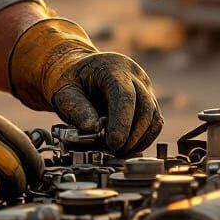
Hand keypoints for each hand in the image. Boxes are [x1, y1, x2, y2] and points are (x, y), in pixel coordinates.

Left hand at [9, 18, 162, 156]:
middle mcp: (133, 75)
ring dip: (139, 139)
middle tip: (114, 152)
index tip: (113, 144)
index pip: (124, 95)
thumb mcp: (64, 92)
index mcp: (112, 67)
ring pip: (153, 116)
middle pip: (145, 106)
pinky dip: (143, 138)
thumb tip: (92, 130)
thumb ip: (76, 109)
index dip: (121, 122)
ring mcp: (144, 87)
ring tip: (119, 152)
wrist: (78, 72)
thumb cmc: (71, 80)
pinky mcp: (147, 100)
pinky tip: (128, 148)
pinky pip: (154, 122)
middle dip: (132, 135)